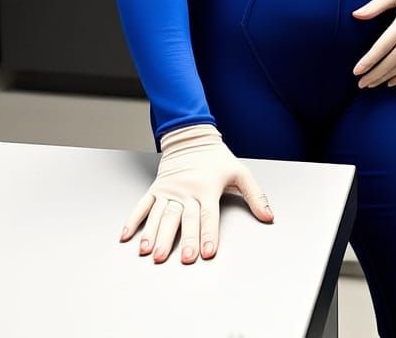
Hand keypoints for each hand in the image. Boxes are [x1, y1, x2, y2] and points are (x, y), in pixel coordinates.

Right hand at [120, 124, 273, 263]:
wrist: (192, 137)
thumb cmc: (217, 158)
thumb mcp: (240, 173)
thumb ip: (255, 195)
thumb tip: (269, 216)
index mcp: (207, 188)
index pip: (208, 216)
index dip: (208, 235)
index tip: (206, 253)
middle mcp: (187, 191)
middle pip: (184, 219)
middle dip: (183, 240)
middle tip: (181, 259)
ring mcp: (169, 190)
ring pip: (160, 214)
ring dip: (154, 234)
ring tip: (150, 253)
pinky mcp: (156, 188)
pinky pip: (143, 205)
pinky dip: (133, 220)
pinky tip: (127, 236)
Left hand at [351, 0, 395, 88]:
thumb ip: (375, 5)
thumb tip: (356, 15)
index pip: (384, 45)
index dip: (369, 60)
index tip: (357, 71)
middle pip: (394, 59)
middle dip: (376, 73)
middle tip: (361, 83)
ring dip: (387, 76)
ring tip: (373, 83)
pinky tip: (392, 80)